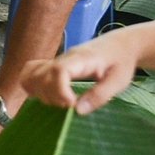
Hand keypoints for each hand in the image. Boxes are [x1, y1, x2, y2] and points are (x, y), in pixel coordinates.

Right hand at [20, 34, 138, 113]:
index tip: (72, 103)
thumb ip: (99, 95)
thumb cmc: (122, 61)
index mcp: (82, 59)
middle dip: (52, 96)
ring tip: (61, 101)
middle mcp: (65, 58)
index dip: (60, 90)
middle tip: (71, 104)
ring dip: (41, 93)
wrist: (121, 44)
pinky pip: (32, 71)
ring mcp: (58, 60)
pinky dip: (32, 84)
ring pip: (34, 75)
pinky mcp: (55, 65)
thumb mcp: (119, 81)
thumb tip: (77, 110)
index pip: (59, 70)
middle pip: (42, 76)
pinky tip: (47, 95)